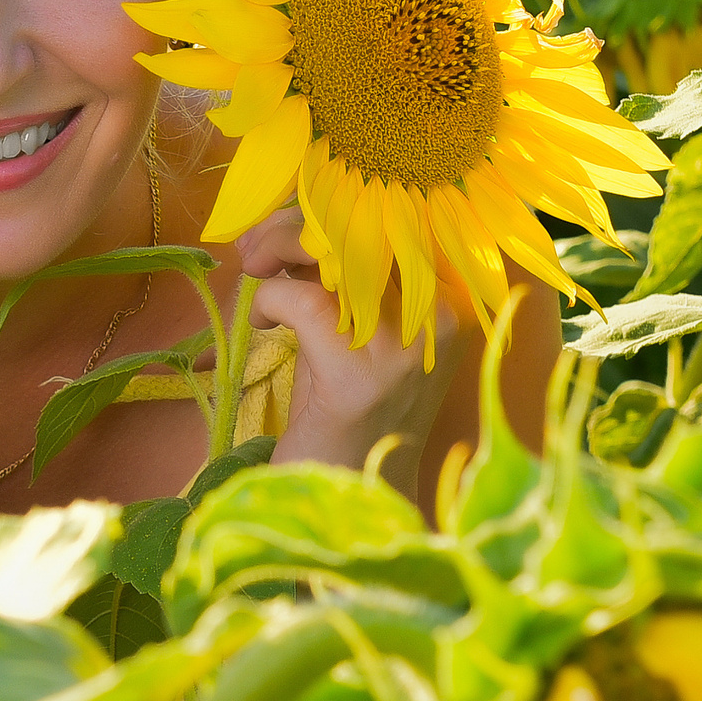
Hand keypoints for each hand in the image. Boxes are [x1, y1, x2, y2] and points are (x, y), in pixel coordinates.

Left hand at [234, 204, 461, 500]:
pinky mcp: (359, 373)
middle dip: (293, 223)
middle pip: (362, 223)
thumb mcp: (354, 323)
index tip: (281, 222)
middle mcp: (440, 315)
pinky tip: (265, 328)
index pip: (390, 215)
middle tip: (252, 247)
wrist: (355, 492)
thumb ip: (339, 271)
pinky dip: (268, 302)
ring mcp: (405, 345)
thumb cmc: (347, 401)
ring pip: (329, 250)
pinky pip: (298, 300)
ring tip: (255, 274)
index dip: (328, 207)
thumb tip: (289, 216)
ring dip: (275, 251)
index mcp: (449, 296)